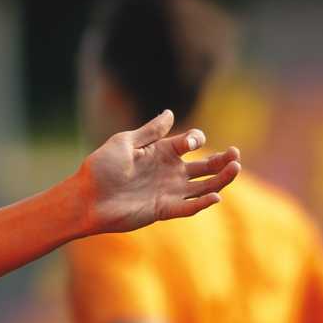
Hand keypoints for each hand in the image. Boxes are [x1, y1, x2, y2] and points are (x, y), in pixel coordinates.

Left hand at [78, 110, 240, 234]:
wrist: (86, 198)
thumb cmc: (101, 167)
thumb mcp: (125, 142)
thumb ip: (150, 131)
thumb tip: (171, 113)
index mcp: (161, 152)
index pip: (189, 143)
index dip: (195, 139)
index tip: (192, 142)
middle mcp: (169, 172)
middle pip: (204, 167)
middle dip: (222, 160)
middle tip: (236, 154)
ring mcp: (168, 192)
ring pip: (203, 187)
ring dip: (221, 179)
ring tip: (236, 169)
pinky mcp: (163, 210)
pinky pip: (188, 207)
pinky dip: (202, 203)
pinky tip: (216, 196)